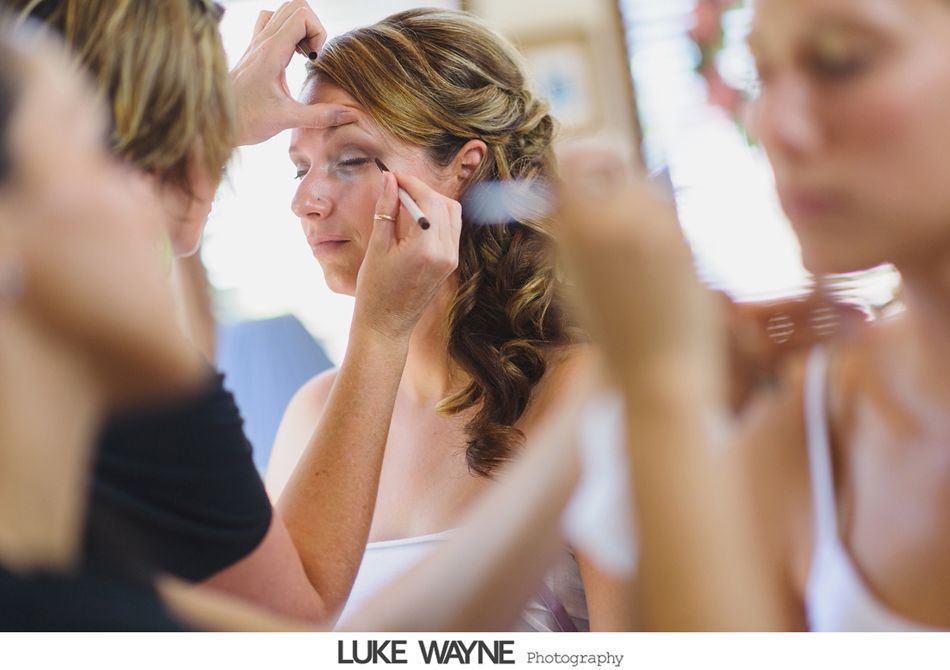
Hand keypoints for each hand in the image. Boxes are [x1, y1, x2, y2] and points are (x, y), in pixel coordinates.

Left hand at [230, 0, 355, 145]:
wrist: (212, 121)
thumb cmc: (245, 120)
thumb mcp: (287, 119)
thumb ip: (320, 116)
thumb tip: (351, 115)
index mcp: (271, 52)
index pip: (302, 15)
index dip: (318, 32)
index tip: (315, 60)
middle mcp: (262, 41)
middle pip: (294, 6)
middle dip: (313, 27)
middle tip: (313, 56)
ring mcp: (255, 43)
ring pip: (282, 11)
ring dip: (300, 26)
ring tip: (304, 54)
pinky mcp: (253, 51)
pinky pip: (270, 23)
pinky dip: (286, 31)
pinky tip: (290, 56)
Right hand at [352, 172, 461, 341]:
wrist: (387, 324)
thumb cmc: (375, 290)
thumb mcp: (377, 246)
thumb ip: (386, 209)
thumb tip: (389, 180)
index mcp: (426, 248)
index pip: (428, 200)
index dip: (411, 184)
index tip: (393, 177)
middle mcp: (446, 253)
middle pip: (444, 204)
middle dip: (422, 190)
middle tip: (397, 187)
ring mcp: (451, 259)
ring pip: (451, 214)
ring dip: (431, 202)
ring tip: (404, 202)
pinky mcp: (451, 263)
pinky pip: (450, 229)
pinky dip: (436, 217)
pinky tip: (414, 219)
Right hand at [555, 145, 721, 389]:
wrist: (661, 372)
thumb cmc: (610, 337)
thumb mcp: (573, 283)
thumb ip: (567, 235)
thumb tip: (560, 199)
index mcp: (582, 228)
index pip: (572, 166)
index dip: (568, 167)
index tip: (566, 175)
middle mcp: (622, 217)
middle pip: (610, 163)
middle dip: (600, 175)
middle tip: (593, 196)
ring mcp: (660, 226)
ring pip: (641, 184)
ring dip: (628, 195)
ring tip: (621, 235)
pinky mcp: (687, 239)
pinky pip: (662, 211)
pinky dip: (651, 220)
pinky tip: (647, 257)